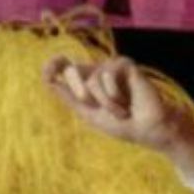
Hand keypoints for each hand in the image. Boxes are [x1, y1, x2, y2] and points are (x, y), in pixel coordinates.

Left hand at [43, 54, 182, 151]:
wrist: (147, 129)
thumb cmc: (121, 124)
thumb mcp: (88, 113)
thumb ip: (70, 97)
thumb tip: (48, 81)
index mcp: (86, 83)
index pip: (64, 67)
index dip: (52, 66)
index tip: (46, 71)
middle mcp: (96, 71)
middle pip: (72, 70)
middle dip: (82, 95)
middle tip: (99, 109)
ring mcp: (111, 66)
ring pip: (91, 79)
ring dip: (105, 103)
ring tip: (120, 110)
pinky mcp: (125, 64)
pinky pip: (107, 76)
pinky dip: (114, 96)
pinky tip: (127, 103)